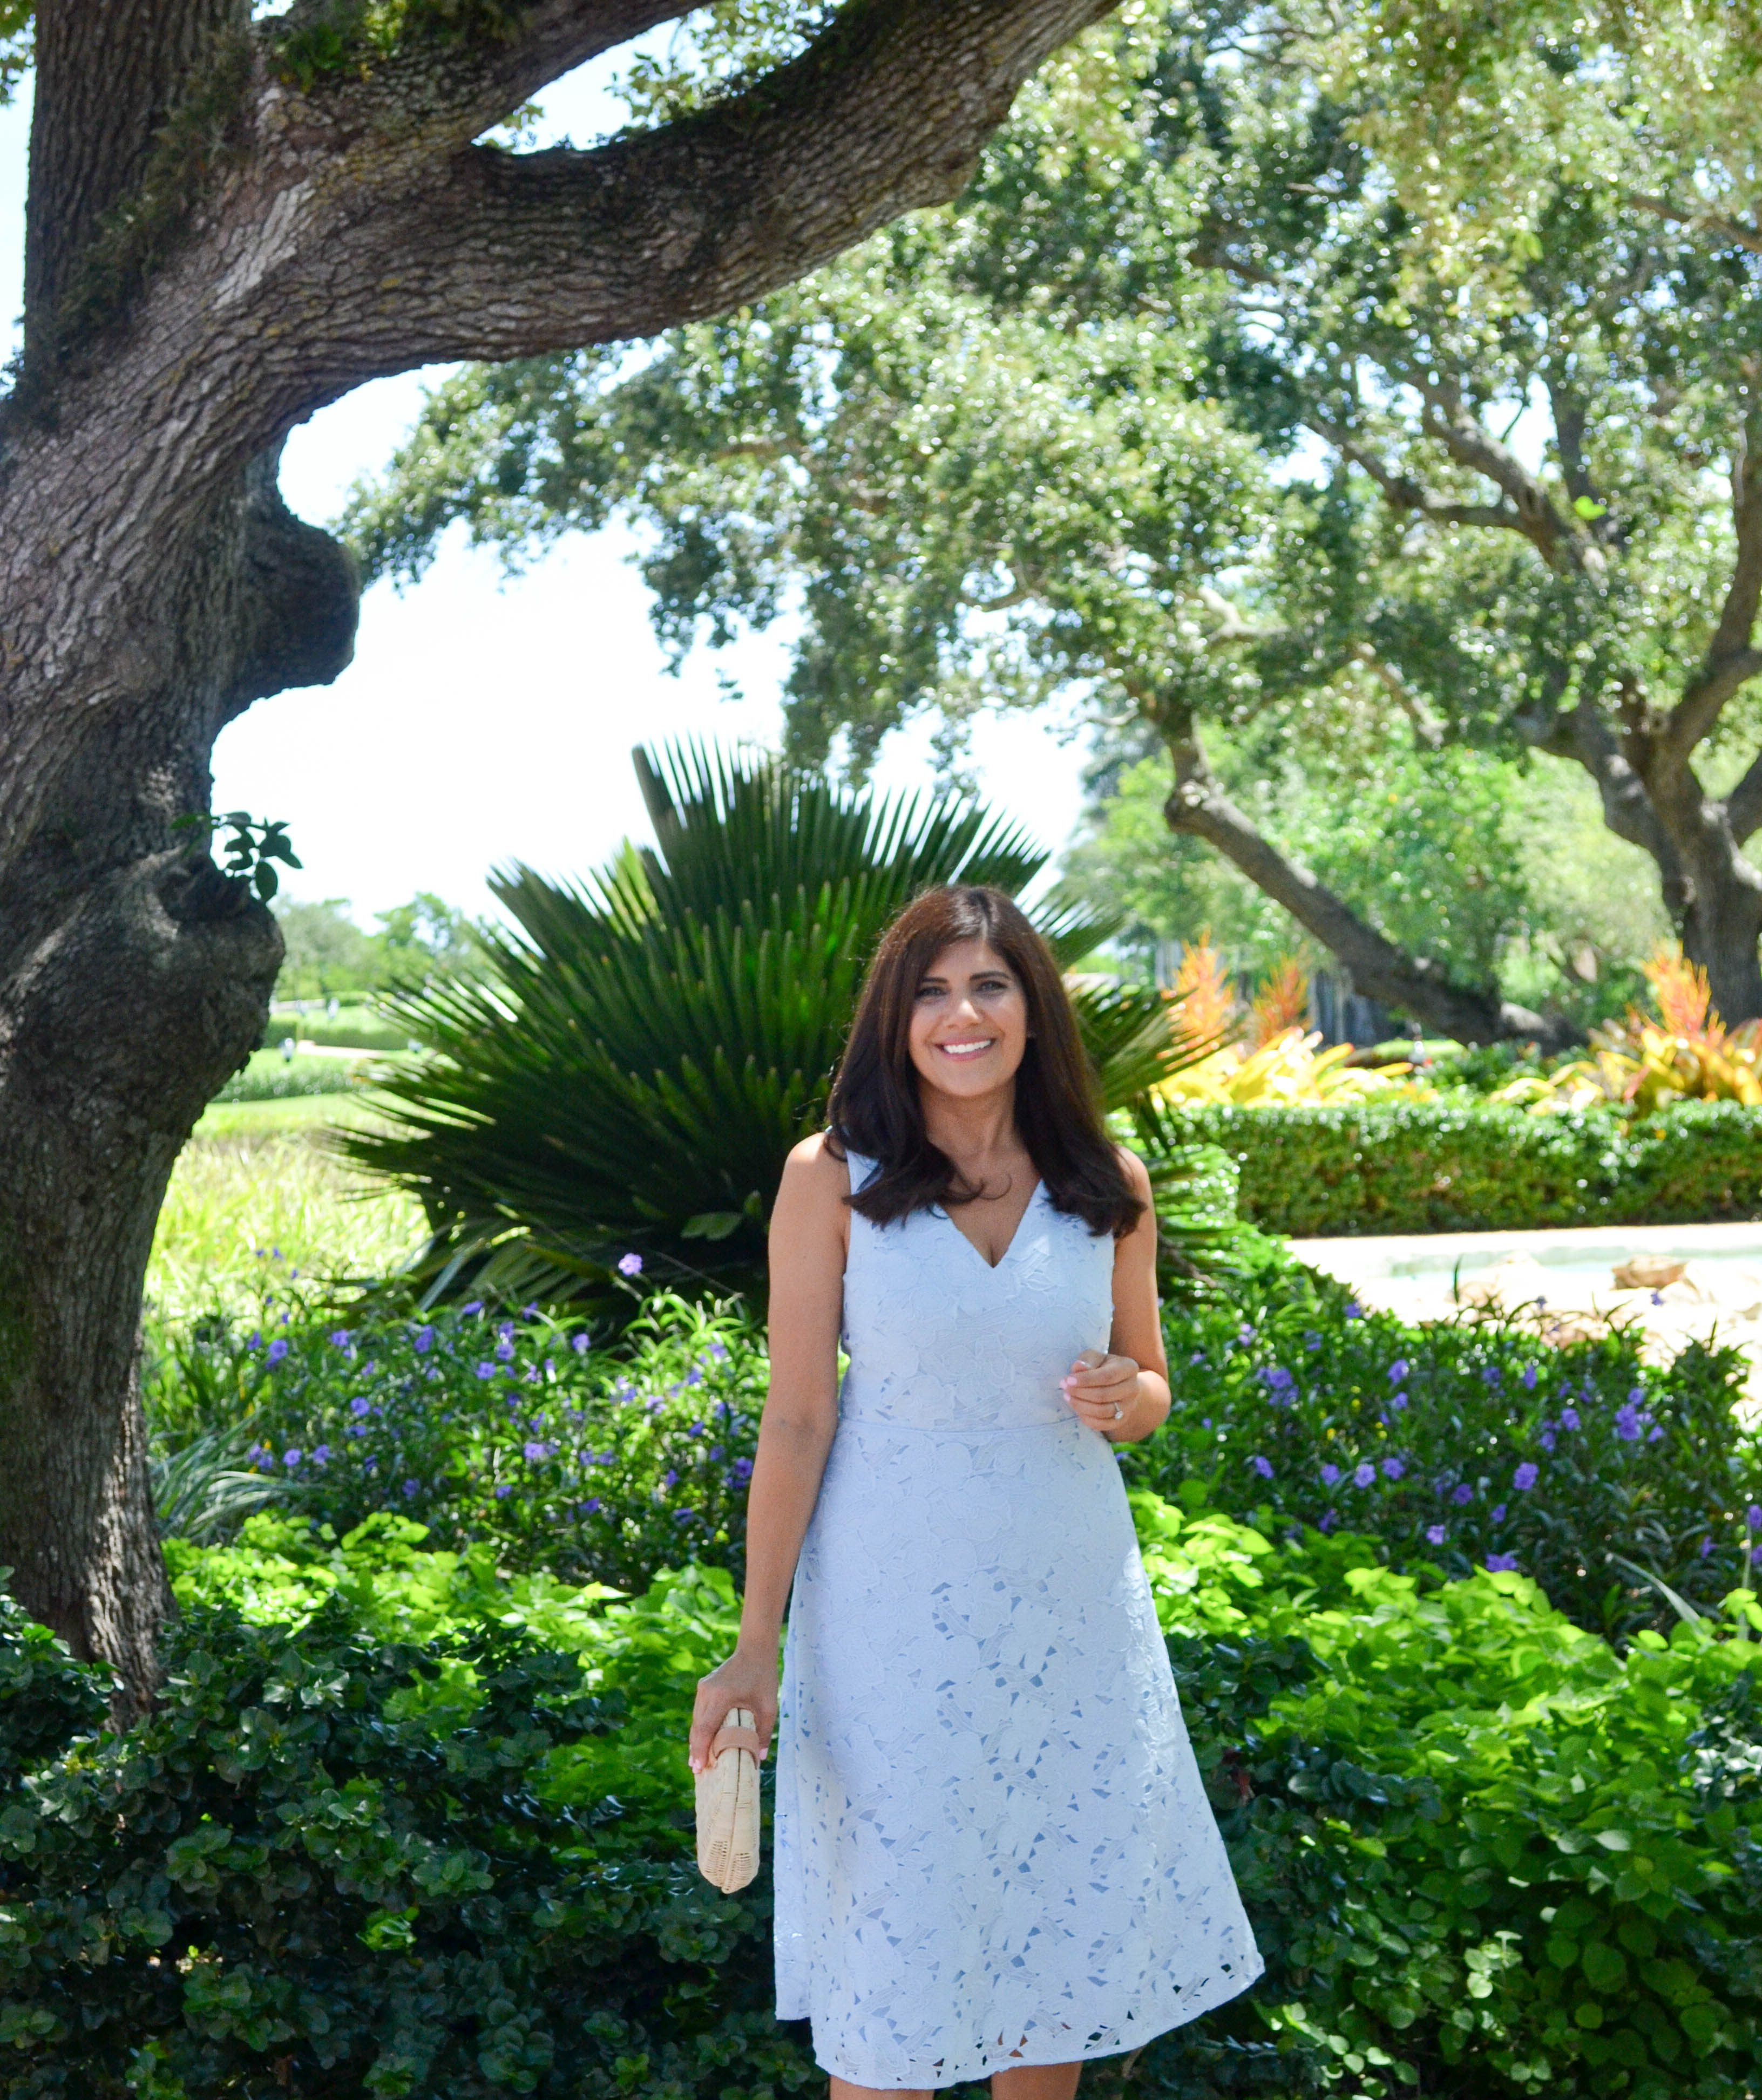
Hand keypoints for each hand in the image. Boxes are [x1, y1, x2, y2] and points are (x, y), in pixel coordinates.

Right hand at [688, 1644, 779, 1774]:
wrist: (755, 1650)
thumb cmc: (763, 1677)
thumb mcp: (768, 1706)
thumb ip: (764, 1733)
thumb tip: (759, 1758)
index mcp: (721, 1697)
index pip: (705, 1728)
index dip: (700, 1750)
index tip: (698, 1767)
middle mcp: (707, 1692)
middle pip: (697, 1726)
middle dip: (696, 1749)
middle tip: (697, 1771)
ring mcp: (703, 1688)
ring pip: (696, 1719)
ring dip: (697, 1739)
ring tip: (698, 1760)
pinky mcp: (704, 1686)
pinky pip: (699, 1711)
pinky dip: (700, 1727)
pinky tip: (703, 1740)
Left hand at [1061, 1347, 1142, 1436]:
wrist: (1118, 1383)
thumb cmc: (1102, 1366)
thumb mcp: (1095, 1357)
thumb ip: (1087, 1360)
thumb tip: (1078, 1367)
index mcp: (1129, 1368)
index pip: (1108, 1376)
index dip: (1086, 1379)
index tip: (1068, 1380)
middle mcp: (1133, 1388)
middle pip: (1104, 1395)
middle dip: (1080, 1393)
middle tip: (1065, 1388)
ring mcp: (1129, 1406)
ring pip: (1103, 1411)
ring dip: (1081, 1406)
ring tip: (1068, 1397)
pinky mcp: (1122, 1420)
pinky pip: (1102, 1424)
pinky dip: (1087, 1418)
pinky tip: (1077, 1408)